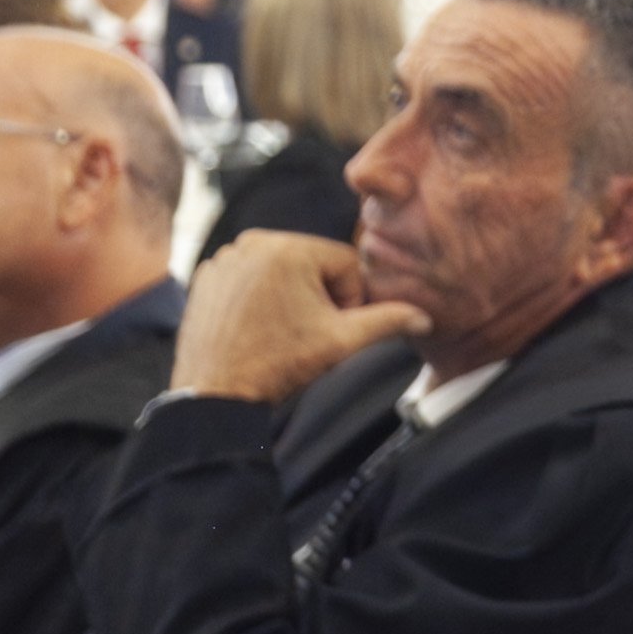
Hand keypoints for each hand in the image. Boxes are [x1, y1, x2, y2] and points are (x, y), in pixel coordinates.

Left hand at [174, 232, 431, 402]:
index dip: (350, 301)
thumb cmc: (279, 365)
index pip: (345, 264)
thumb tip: (424, 318)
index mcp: (289, 248)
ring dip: (292, 299)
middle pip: (313, 265)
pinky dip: (261, 300)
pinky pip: (251, 279)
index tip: (332, 329)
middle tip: (308, 334)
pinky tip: (257, 329)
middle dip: (320, 298)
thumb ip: (387, 322)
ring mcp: (225, 257)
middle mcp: (253, 241)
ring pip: (282, 272)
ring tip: (281, 334)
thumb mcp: (342, 343)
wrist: (217, 392)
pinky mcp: (208, 275)